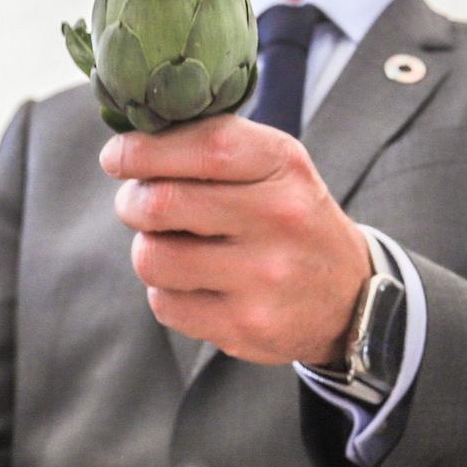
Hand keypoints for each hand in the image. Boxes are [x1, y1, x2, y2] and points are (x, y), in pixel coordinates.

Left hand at [101, 115, 372, 366]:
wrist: (348, 296)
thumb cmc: (291, 217)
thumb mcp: (276, 166)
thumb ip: (214, 146)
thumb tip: (129, 142)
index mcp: (284, 165)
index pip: (203, 147)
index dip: (143, 150)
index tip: (117, 156)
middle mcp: (279, 217)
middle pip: (161, 203)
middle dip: (132, 202)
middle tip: (138, 203)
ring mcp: (263, 276)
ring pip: (153, 258)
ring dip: (148, 249)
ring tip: (173, 245)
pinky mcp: (245, 325)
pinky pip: (165, 304)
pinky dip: (167, 291)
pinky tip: (196, 283)